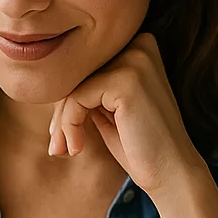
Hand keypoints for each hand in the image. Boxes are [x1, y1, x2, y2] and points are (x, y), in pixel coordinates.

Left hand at [48, 32, 206, 197]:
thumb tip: (45, 78)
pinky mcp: (126, 80)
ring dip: (61, 122)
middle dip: (61, 111)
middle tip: (57, 146)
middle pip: (77, 72)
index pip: (85, 65)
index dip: (67, 99)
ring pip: (73, 85)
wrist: (172, 174)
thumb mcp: (107, 108)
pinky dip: (69, 126)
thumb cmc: (139, 145)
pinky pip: (77, 98)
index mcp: (139, 45)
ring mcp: (135, 60)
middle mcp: (139, 44)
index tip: (60, 132)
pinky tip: (77, 148)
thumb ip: (86, 86)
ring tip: (63, 150)